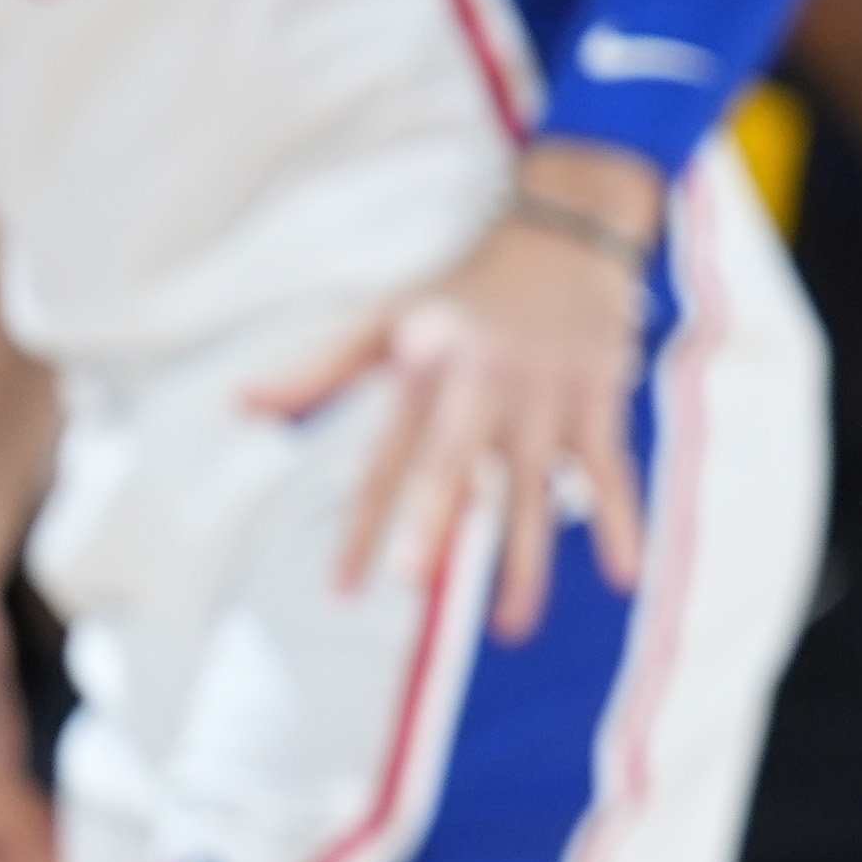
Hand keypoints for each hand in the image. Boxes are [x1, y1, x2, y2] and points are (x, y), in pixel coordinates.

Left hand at [254, 142, 660, 643]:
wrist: (565, 233)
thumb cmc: (464, 285)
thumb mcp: (385, 317)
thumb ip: (317, 369)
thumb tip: (239, 405)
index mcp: (423, 371)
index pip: (384, 461)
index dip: (362, 526)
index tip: (344, 591)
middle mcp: (481, 386)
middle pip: (452, 464)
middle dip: (434, 521)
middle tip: (417, 582)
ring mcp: (544, 397)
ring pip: (532, 489)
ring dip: (526, 561)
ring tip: (513, 629)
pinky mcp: (597, 402)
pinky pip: (609, 473)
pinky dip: (618, 524)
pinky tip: (622, 579)